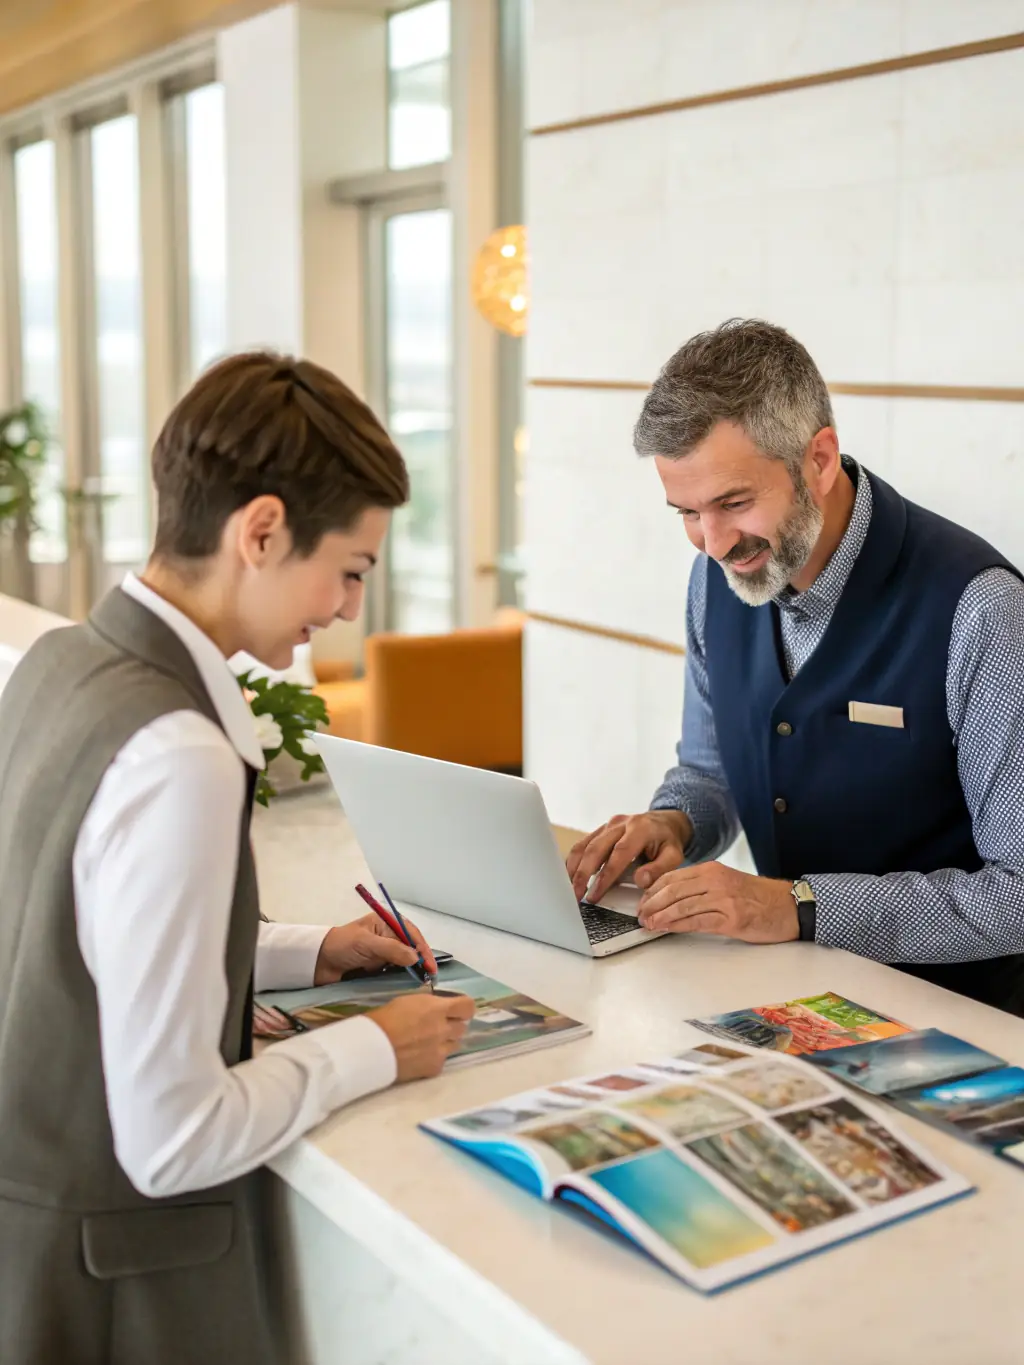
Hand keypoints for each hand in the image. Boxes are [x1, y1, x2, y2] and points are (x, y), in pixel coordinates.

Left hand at [313, 912, 437, 986]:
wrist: (317, 962)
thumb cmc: (341, 946)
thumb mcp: (367, 943)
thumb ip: (391, 950)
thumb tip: (416, 958)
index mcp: (386, 922)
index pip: (412, 934)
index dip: (423, 950)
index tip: (431, 966)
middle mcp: (388, 936)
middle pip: (411, 947)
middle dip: (421, 961)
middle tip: (429, 978)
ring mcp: (383, 952)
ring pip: (405, 961)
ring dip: (413, 970)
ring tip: (422, 983)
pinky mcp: (377, 967)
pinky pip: (394, 972)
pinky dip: (402, 977)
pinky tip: (408, 985)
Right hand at [369, 992, 476, 1080]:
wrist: (372, 1049)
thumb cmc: (384, 1019)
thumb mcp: (408, 1001)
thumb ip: (428, 1004)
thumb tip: (438, 1006)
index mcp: (437, 1009)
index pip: (468, 1006)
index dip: (463, 1008)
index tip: (456, 1009)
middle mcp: (444, 1030)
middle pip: (462, 1027)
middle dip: (452, 1025)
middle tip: (437, 1026)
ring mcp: (441, 1050)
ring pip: (455, 1044)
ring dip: (446, 1041)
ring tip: (428, 1042)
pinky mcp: (434, 1068)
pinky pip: (443, 1060)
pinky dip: (435, 1057)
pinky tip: (420, 1056)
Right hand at [567, 810, 691, 902]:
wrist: (664, 822)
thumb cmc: (668, 842)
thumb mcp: (674, 856)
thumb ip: (659, 869)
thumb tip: (640, 880)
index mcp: (640, 829)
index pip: (618, 854)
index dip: (605, 876)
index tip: (594, 895)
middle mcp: (621, 824)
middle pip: (595, 848)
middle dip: (583, 874)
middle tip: (576, 896)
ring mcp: (609, 825)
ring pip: (585, 845)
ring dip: (574, 868)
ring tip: (569, 888)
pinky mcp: (601, 829)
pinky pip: (583, 844)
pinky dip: (575, 860)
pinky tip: (570, 875)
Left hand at [638, 862, 797, 942]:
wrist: (789, 906)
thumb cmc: (759, 897)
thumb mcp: (727, 883)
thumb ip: (702, 887)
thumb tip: (672, 899)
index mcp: (712, 870)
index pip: (673, 877)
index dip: (653, 891)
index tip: (643, 901)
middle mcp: (716, 881)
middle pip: (673, 891)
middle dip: (652, 904)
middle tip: (640, 915)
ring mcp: (724, 899)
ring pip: (682, 906)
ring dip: (660, 916)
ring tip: (648, 924)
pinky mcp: (731, 919)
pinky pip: (697, 922)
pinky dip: (677, 926)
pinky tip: (666, 929)